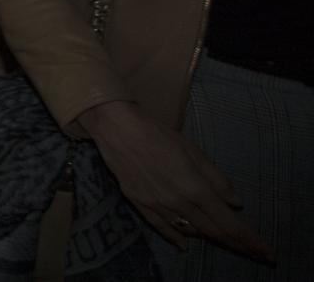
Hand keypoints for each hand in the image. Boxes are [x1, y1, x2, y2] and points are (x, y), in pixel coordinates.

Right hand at [80, 100, 271, 261]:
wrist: (116, 129)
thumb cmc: (158, 134)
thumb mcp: (193, 151)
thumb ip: (216, 178)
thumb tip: (235, 203)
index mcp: (195, 188)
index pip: (229, 222)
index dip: (249, 240)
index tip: (266, 252)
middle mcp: (178, 203)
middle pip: (212, 231)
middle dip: (236, 244)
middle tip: (252, 252)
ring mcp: (157, 206)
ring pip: (189, 230)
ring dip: (209, 238)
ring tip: (224, 241)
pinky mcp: (140, 204)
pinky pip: (161, 227)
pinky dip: (176, 237)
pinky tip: (185, 244)